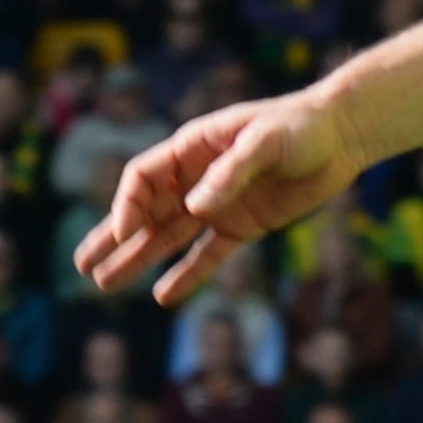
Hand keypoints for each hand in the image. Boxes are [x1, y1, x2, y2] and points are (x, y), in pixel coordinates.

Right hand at [72, 85, 370, 305]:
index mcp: (192, 147)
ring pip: (168, 236)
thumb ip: (231, 173)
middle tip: (81, 265)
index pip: (143, 178)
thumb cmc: (301, 126)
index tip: (124, 235)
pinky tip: (163, 296)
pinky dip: (188, 275)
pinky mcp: (244, 226)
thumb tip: (195, 208)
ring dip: (138, 259)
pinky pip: (208, 254)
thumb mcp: (266, 141)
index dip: (127, 206)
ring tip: (104, 284)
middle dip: (113, 237)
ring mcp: (219, 204)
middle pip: (144, 211)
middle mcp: (197, 178)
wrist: (341, 135)